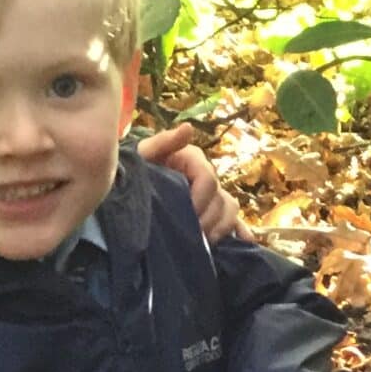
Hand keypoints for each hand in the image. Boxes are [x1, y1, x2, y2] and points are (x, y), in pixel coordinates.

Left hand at [136, 123, 244, 241]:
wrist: (127, 195)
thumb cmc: (135, 173)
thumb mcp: (143, 155)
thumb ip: (163, 142)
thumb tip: (189, 129)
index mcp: (193, 159)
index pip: (208, 179)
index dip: (199, 200)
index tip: (185, 216)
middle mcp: (206, 176)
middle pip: (221, 199)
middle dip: (206, 219)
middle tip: (190, 236)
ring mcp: (212, 196)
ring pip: (230, 210)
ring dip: (220, 228)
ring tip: (203, 242)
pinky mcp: (214, 214)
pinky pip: (234, 222)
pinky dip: (240, 232)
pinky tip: (244, 242)